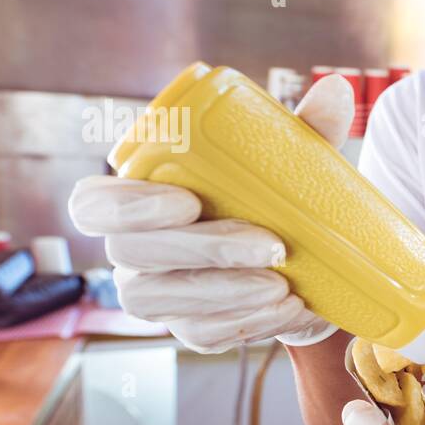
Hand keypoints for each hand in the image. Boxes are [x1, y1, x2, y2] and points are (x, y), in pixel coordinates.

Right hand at [67, 75, 355, 353]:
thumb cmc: (276, 198)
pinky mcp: (189, 330)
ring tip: (283, 284)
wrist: (309, 264)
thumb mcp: (291, 162)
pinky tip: (285, 310)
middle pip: (134, 255)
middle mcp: (132, 250)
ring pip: (164, 300)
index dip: (127, 206)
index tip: (189, 198)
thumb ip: (306, 128)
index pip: (92, 204)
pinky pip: (201, 335)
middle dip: (202, 250)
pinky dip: (245, 323)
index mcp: (135, 198)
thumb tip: (333, 89)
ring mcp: (157, 296)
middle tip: (271, 244)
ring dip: (225, 293)